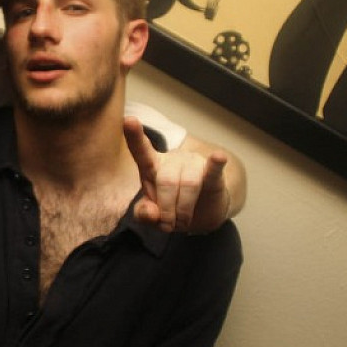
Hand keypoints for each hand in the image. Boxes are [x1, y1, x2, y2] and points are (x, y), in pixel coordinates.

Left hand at [123, 117, 229, 232]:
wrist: (203, 212)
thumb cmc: (172, 206)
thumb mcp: (153, 213)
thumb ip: (144, 214)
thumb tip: (151, 213)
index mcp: (152, 167)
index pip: (141, 150)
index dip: (135, 136)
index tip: (128, 120)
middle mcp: (172, 161)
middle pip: (166, 181)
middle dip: (166, 209)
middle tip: (168, 225)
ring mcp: (193, 165)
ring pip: (188, 185)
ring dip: (184, 210)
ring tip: (183, 222)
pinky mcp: (213, 175)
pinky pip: (214, 169)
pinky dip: (215, 164)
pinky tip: (218, 157)